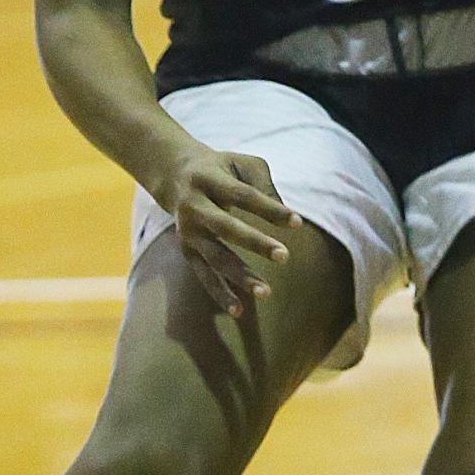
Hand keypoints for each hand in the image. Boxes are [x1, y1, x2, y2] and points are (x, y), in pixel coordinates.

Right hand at [152, 147, 301, 316]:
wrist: (175, 174)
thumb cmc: (223, 168)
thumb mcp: (242, 164)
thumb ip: (264, 184)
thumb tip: (283, 214)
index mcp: (209, 178)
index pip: (244, 196)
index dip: (270, 209)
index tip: (298, 222)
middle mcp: (193, 206)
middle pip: (226, 227)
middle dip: (255, 243)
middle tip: (285, 256)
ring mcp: (187, 231)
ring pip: (214, 257)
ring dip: (240, 276)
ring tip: (267, 292)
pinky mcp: (186, 250)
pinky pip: (204, 275)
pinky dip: (219, 293)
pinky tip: (239, 310)